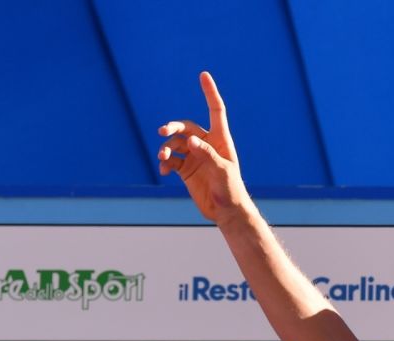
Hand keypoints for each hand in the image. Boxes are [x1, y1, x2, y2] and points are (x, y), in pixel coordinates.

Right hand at [157, 72, 250, 221]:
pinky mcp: (185, 169)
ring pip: (174, 143)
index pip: (215, 110)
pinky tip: (164, 170)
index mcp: (220, 140)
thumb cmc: (231, 190)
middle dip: (172, 127)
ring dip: (166, 148)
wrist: (226, 212)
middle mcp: (206, 144)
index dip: (209, 93)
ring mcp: (194, 156)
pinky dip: (165, 163)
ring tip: (163, 158)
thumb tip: (190, 141)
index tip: (204, 75)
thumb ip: (207, 155)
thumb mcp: (222, 172)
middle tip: (162, 132)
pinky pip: (171, 160)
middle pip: (185, 127)